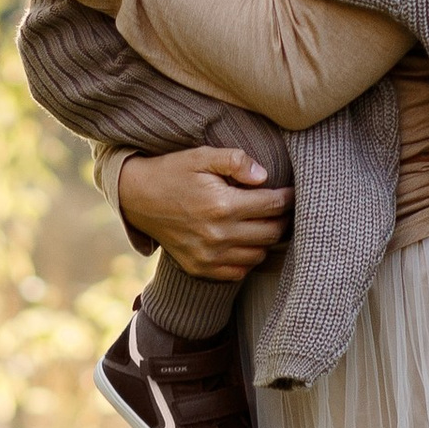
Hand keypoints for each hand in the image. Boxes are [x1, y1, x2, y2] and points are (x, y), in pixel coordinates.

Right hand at [117, 145, 291, 280]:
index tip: (292, 192)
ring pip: (259, 255)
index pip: (273, 205)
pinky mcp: (200, 268)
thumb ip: (235, 161)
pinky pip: (239, 272)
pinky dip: (248, 259)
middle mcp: (218, 235)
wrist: (136, 198)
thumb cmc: (173, 172)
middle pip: (271, 233)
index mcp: (222, 205)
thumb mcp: (202, 156)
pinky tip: (245, 242)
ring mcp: (209, 256)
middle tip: (282, 209)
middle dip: (283, 219)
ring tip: (264, 223)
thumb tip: (264, 176)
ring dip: (267, 240)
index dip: (288, 197)